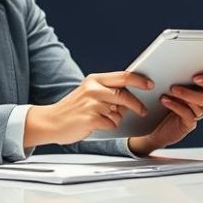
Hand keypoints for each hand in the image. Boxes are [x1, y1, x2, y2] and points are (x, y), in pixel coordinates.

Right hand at [25, 72, 150, 146]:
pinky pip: (111, 123)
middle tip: (143, 110)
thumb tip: (130, 97)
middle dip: (137, 104)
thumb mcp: (89, 94)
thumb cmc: (73, 109)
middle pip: (124, 95)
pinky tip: (97, 124)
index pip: (123, 76)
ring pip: (118, 112)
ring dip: (115, 118)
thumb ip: (108, 92)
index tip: (150, 84)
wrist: (51, 122)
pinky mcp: (90, 119)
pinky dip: (108, 126)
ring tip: (102, 118)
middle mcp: (93, 89)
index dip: (139, 80)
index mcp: (94, 80)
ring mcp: (91, 104)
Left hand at [129, 72, 202, 156]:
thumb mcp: (161, 82)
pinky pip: (189, 115)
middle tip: (192, 79)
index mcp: (199, 85)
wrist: (150, 123)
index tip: (196, 76)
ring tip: (170, 90)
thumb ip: (166, 73)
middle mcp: (200, 98)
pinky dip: (177, 106)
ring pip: (200, 103)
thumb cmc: (156, 98)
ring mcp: (196, 111)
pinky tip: (165, 101)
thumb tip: (163, 63)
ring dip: (186, 94)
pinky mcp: (189, 123)